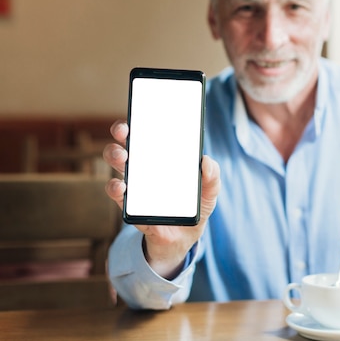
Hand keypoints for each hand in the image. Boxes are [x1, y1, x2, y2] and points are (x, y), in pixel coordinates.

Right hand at [102, 120, 219, 278]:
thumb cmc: (194, 207)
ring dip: (115, 157)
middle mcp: (143, 169)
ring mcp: (134, 187)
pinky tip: (122, 186)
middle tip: (125, 132)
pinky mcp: (130, 206)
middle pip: (126, 145)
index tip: (139, 112)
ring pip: (116, 166)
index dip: (141, 121)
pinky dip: (116, 189)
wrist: (185, 238)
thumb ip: (212, 176)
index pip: (148, 135)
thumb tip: (206, 161)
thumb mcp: (209, 191)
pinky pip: (117, 195)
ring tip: (123, 157)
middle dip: (121, 134)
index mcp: (161, 159)